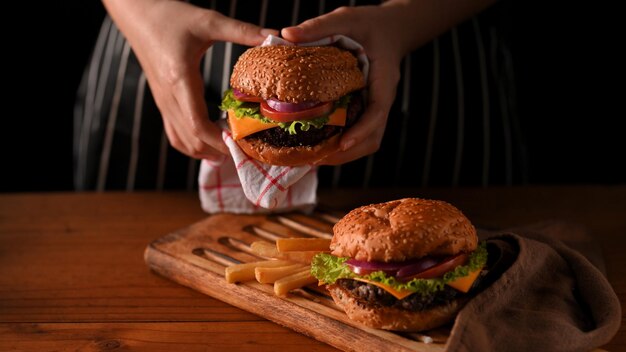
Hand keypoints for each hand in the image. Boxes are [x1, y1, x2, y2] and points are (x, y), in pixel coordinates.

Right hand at [104, 0, 276, 158]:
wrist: (138, 14)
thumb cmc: (171, 16)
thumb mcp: (209, 21)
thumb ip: (241, 30)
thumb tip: (272, 36)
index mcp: (180, 80)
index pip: (198, 125)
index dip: (221, 141)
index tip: (244, 145)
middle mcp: (168, 97)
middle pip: (193, 140)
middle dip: (220, 149)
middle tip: (248, 148)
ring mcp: (163, 102)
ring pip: (183, 142)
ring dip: (207, 150)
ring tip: (233, 147)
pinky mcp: (162, 102)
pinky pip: (175, 134)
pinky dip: (193, 145)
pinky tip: (212, 143)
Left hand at [282, 0, 493, 163]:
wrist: (389, 29)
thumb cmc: (370, 24)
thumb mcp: (346, 17)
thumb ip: (318, 26)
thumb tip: (286, 35)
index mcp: (383, 79)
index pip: (377, 111)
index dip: (362, 131)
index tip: (342, 143)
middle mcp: (381, 99)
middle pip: (373, 138)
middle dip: (346, 153)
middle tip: (314, 159)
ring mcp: (375, 107)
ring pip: (367, 141)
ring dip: (342, 154)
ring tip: (311, 158)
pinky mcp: (366, 110)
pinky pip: (358, 134)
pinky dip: (340, 144)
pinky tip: (318, 144)